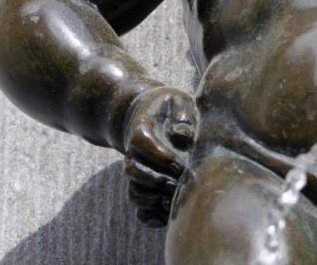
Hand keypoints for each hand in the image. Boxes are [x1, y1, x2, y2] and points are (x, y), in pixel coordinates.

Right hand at [121, 85, 197, 226]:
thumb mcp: (178, 101)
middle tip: (183, 183)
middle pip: (133, 171)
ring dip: (154, 198)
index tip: (182, 164)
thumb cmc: (170, 108)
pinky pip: (139, 208)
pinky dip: (151, 215)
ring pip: (134, 192)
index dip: (162, 157)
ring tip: (177, 198)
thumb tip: (183, 137)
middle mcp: (132, 153)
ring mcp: (135, 171)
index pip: (142, 143)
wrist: (148, 114)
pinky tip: (169, 214)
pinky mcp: (141, 186)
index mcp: (141, 129)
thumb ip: (182, 113)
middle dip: (158, 181)